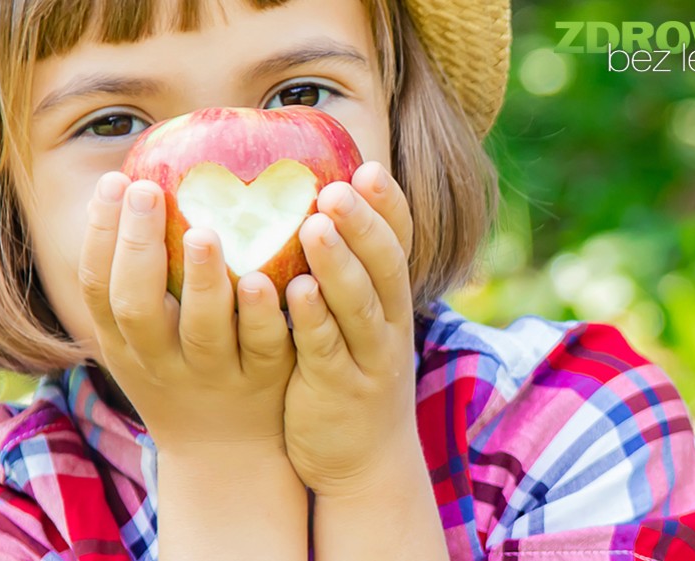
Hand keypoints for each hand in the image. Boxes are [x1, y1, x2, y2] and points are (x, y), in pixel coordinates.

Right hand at [79, 172, 296, 452]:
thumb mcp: (144, 336)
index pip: (98, 286)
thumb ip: (141, 273)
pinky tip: (264, 281)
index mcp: (125, 342)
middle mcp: (161, 359)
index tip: (115, 181)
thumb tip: (144, 178)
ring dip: (200, 281)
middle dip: (138, 246)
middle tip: (149, 189)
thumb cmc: (182, 368)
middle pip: (136, 306)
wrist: (225, 452)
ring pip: (202, 330)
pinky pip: (263, 347)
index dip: (99, 235)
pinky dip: (262, 315)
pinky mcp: (264, 380)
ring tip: (203, 233)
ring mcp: (214, 372)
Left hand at [283, 161, 419, 496]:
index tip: (367, 167)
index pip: (399, 243)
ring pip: (360, 305)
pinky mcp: (340, 391)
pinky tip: (295, 293)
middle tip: (337, 186)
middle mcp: (388, 324)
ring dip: (339, 264)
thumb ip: (336, 273)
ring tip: (314, 226)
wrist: (364, 460)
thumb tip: (299, 209)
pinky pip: (328, 351)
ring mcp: (368, 359)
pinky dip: (315, 320)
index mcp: (390, 300)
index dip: (388, 206)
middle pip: (384, 265)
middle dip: (363, 224)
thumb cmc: (346, 373)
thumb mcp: (353, 321)